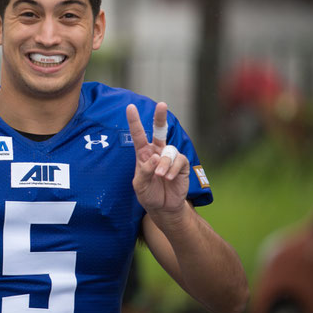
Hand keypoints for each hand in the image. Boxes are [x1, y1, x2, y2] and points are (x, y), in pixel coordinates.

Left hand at [126, 102, 189, 220]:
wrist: (163, 207)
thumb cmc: (148, 194)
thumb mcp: (140, 185)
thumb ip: (144, 171)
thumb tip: (155, 157)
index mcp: (143, 154)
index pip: (138, 135)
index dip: (135, 121)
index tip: (130, 107)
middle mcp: (157, 152)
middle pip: (160, 131)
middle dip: (160, 117)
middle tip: (162, 104)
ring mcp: (170, 157)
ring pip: (168, 151)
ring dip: (164, 164)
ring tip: (161, 176)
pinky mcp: (182, 164)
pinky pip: (179, 160)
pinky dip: (173, 169)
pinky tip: (169, 178)